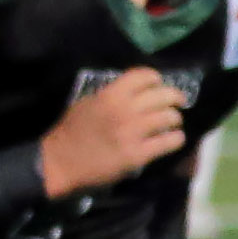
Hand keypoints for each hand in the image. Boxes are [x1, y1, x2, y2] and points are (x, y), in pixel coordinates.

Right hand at [39, 68, 189, 197]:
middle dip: (175, 98)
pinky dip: (176, 139)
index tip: (159, 85)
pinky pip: (169, 142)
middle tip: (177, 103)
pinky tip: (173, 139)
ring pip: (170, 117)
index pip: (143, 76)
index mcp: (110, 95)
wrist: (60, 163)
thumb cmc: (72, 132)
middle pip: (164, 95)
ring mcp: (132, 133)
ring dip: (175, 119)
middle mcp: (124, 110)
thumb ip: (111, 95)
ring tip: (172, 123)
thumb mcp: (88, 103)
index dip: (156, 79)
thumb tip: (137, 92)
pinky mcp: (137, 155)